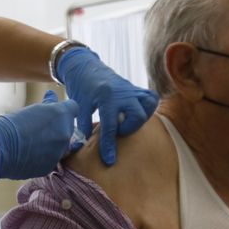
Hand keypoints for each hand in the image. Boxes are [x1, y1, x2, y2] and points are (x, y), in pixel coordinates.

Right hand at [0, 91, 81, 183]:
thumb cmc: (12, 124)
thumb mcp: (32, 110)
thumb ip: (47, 104)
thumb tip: (51, 96)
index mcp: (61, 115)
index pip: (73, 108)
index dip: (65, 109)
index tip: (56, 111)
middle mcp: (65, 133)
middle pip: (68, 128)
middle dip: (58, 127)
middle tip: (40, 128)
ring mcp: (59, 152)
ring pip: (61, 145)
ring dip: (51, 143)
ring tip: (32, 142)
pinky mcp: (50, 166)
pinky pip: (51, 159)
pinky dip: (43, 157)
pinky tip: (29, 154)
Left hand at [56, 47, 158, 165]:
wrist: (86, 67)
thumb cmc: (81, 88)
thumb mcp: (79, 106)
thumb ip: (81, 127)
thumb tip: (78, 148)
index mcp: (106, 97)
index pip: (110, 126)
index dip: (109, 145)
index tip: (109, 160)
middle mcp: (122, 92)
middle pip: (137, 116)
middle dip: (128, 128)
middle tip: (116, 129)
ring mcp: (131, 89)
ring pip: (148, 105)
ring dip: (139, 118)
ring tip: (127, 121)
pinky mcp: (136, 88)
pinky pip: (150, 98)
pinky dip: (147, 107)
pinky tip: (134, 113)